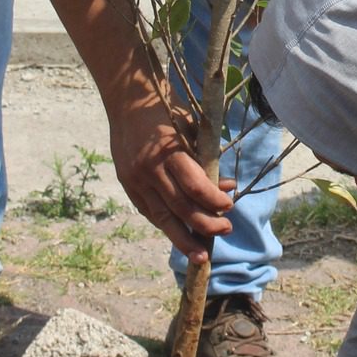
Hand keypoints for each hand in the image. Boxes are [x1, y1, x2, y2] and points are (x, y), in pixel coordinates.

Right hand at [108, 98, 233, 255]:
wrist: (127, 101)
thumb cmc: (167, 110)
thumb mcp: (191, 129)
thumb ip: (206, 159)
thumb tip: (226, 187)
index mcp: (168, 151)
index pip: (195, 186)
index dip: (214, 200)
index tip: (230, 206)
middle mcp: (149, 169)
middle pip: (180, 207)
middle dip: (205, 224)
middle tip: (226, 229)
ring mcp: (135, 179)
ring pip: (162, 218)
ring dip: (184, 239)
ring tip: (201, 255)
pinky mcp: (126, 185)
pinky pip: (149, 212)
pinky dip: (166, 224)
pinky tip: (180, 235)